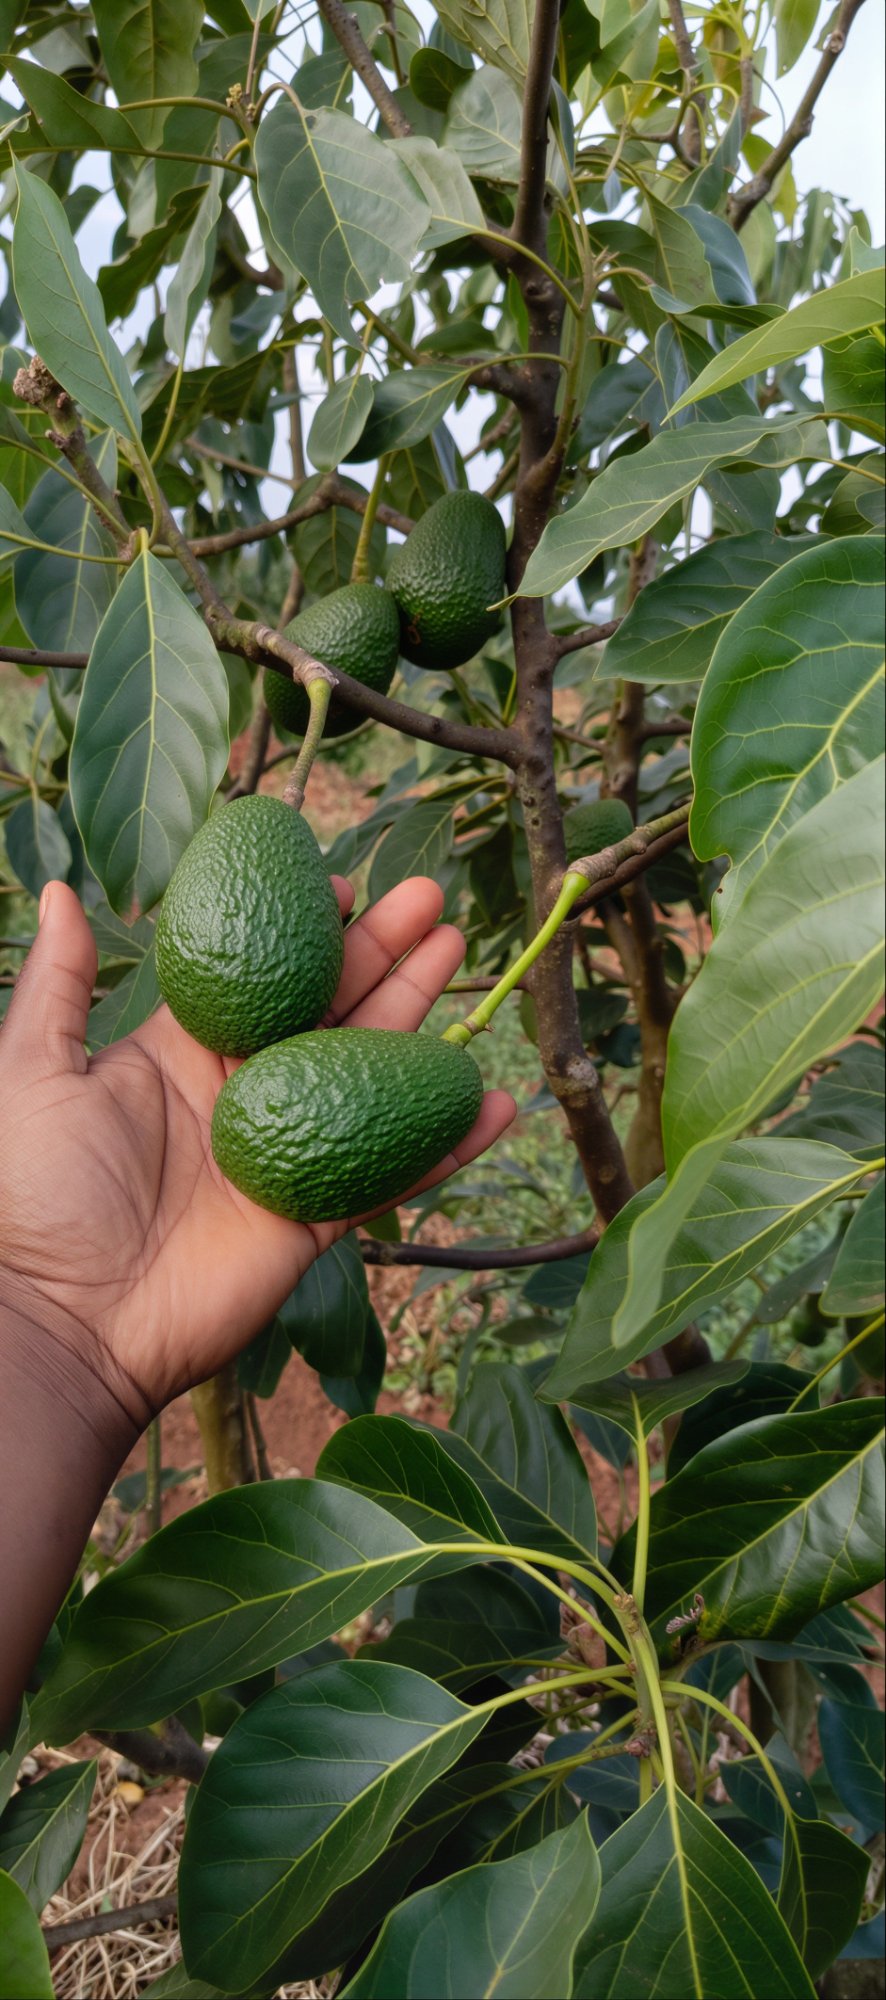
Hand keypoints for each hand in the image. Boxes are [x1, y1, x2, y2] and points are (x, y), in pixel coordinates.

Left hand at [0, 876, 513, 1419]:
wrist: (65, 1321)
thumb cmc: (35, 1195)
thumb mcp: (33, 1073)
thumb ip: (59, 985)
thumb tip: (58, 891)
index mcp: (180, 1054)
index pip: (260, 978)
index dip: (303, 932)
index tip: (345, 884)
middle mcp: (242, 1095)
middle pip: (329, 1010)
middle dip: (382, 952)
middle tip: (431, 901)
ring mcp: (287, 1154)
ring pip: (370, 1073)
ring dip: (420, 1017)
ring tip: (461, 953)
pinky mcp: (316, 1217)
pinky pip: (395, 1172)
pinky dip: (449, 1142)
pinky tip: (497, 1099)